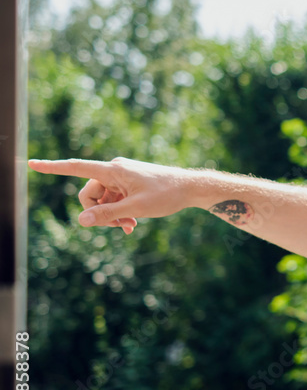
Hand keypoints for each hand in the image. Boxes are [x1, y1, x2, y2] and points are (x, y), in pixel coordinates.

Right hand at [28, 157, 194, 233]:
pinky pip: (114, 200)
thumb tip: (82, 221)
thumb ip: (108, 214)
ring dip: (111, 215)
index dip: (53, 167)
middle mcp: (114, 170)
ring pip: (102, 200)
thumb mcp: (137, 208)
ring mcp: (122, 178)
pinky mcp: (129, 184)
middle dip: (99, 213)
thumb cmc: (166, 195)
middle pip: (89, 194)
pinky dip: (119, 212)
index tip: (32, 163)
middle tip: (119, 226)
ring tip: (130, 225)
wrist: (190, 188)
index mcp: (113, 170)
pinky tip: (131, 224)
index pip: (76, 167)